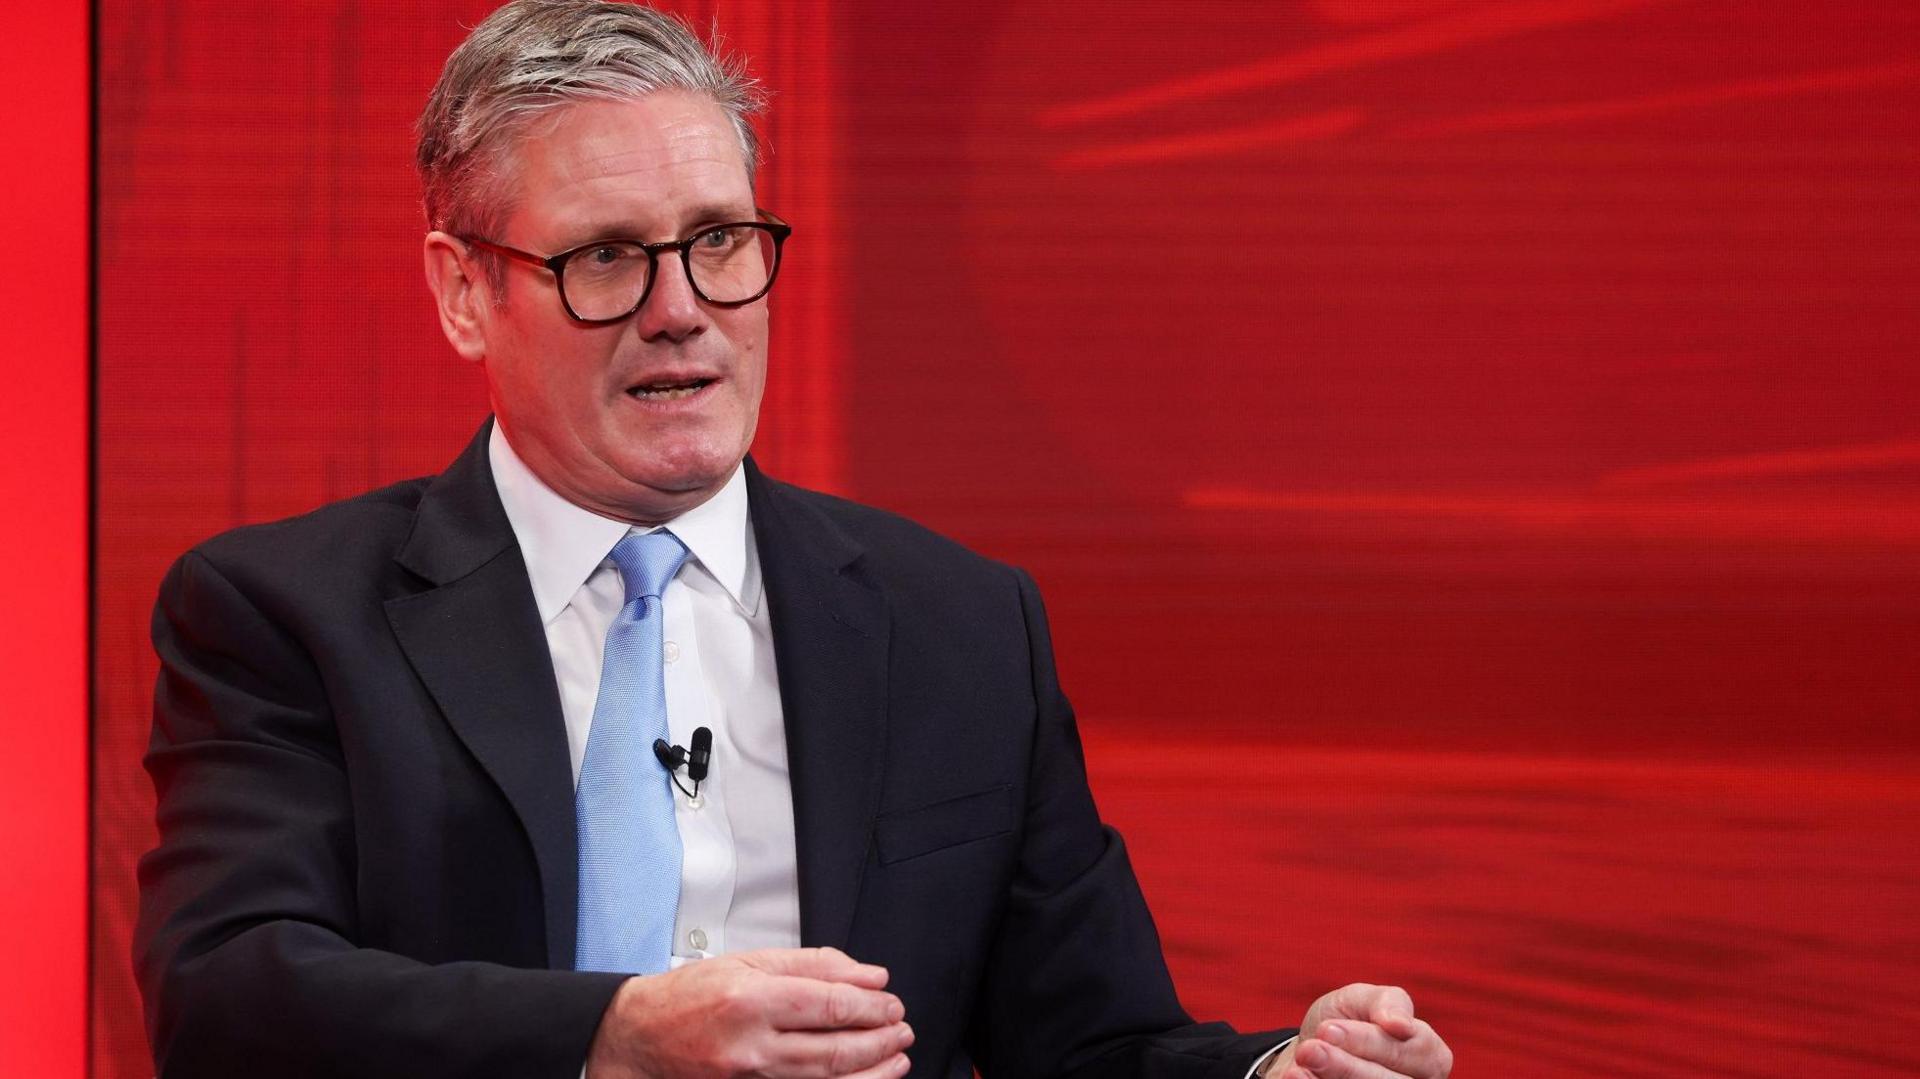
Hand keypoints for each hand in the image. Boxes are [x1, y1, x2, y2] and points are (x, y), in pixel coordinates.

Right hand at [585, 947, 914, 1078]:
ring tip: (896, 1058)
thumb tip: (869, 975)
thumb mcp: (749, 961)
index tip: (892, 1003)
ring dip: (871, 1071)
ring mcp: (750, 1078)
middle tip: (902, 1029)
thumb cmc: (690, 995)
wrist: (639, 1037)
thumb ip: (813, 965)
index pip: (831, 1005)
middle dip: (879, 1040)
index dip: (872, 1007)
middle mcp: (751, 1044)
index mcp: (753, 998)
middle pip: (834, 1048)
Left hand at [1265, 983, 1450, 1078]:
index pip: (1410, 1051)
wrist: (1313, 1051)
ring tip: (1300, 1064)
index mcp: (1431, 1056)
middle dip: (1345, 1065)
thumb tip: (1402, 1025)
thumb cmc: (1346, 1021)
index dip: (1367, 1041)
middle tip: (1309, 1049)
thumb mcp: (1362, 999)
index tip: (1327, 1029)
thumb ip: (1387, 1002)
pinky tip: (1297, 1076)